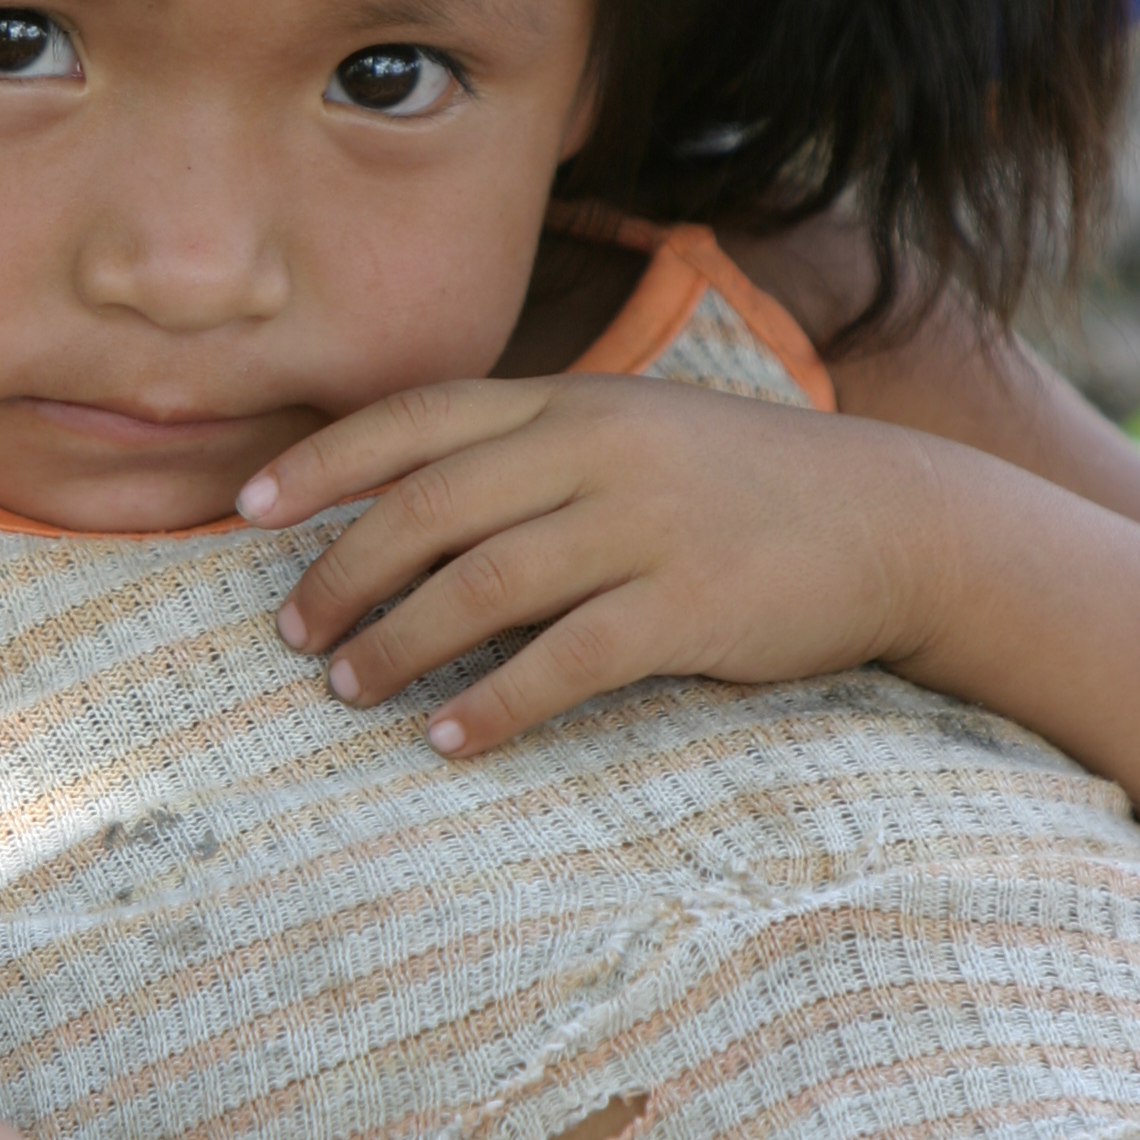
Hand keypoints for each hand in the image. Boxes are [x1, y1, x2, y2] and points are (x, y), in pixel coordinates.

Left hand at [239, 373, 948, 754]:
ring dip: (398, 641)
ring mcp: (641, 526)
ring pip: (481, 584)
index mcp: (571, 401)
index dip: (323, 462)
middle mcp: (595, 451)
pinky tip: (447, 739)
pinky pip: (563, 661)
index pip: (416, 419)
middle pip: (429, 508)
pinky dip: (493, 703)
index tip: (246, 509)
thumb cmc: (739, 486)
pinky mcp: (686, 607)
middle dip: (343, 571)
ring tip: (348, 689)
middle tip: (291, 632)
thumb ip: (532, 452)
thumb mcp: (633, 434)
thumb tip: (406, 506)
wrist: (894, 519)